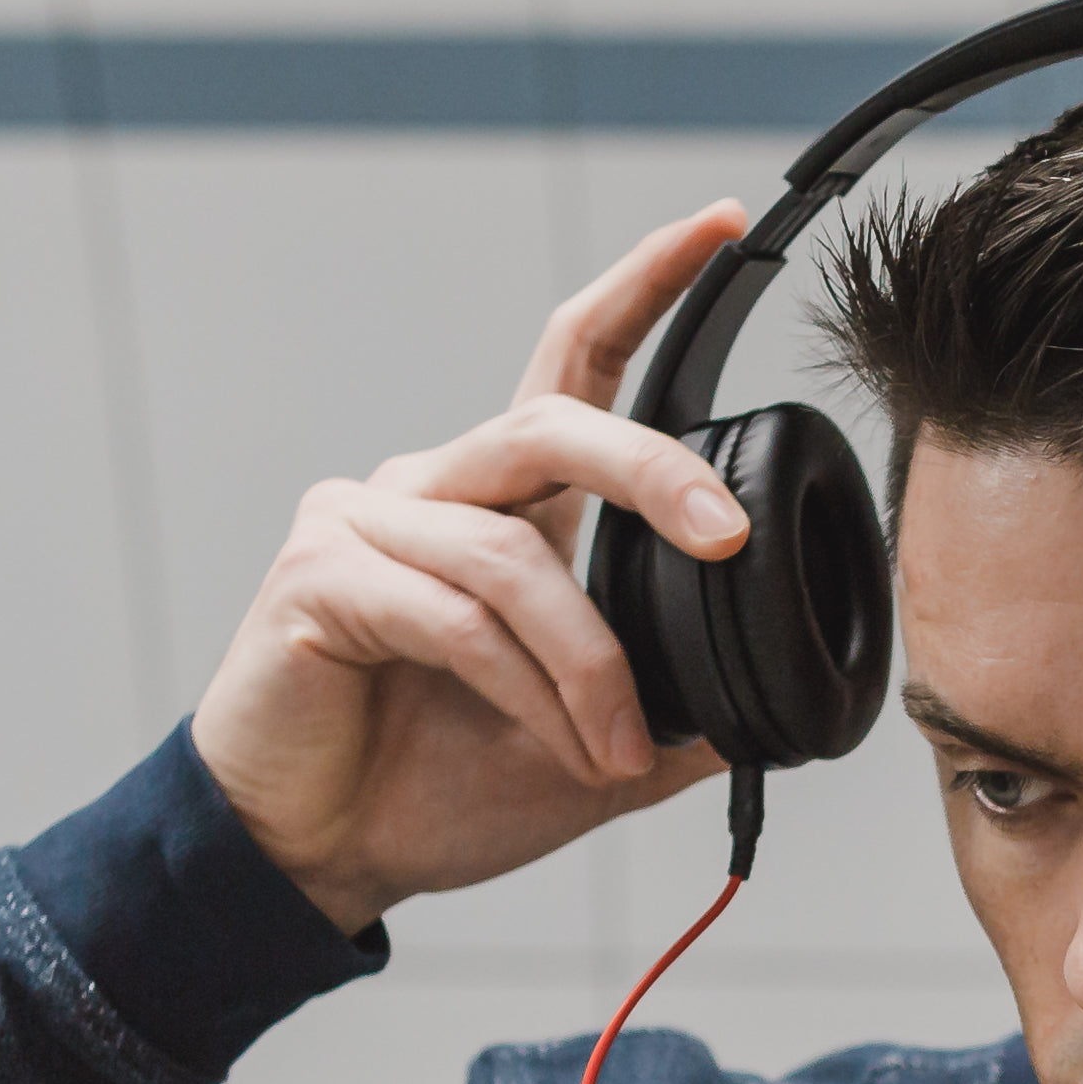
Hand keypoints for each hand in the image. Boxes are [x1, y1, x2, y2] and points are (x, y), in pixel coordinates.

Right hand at [188, 201, 758, 933]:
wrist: (315, 857)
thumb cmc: (433, 786)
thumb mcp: (589, 751)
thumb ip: (665, 713)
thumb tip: (767, 710)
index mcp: (499, 504)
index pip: (572, 361)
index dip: (642, 286)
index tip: (721, 226)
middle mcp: (429, 488)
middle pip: (552, 424)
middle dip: (653, 472)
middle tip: (724, 537)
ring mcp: (364, 524)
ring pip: (513, 556)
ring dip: (588, 663)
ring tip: (618, 750)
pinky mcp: (316, 578)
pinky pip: (451, 614)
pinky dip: (523, 686)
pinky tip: (556, 745)